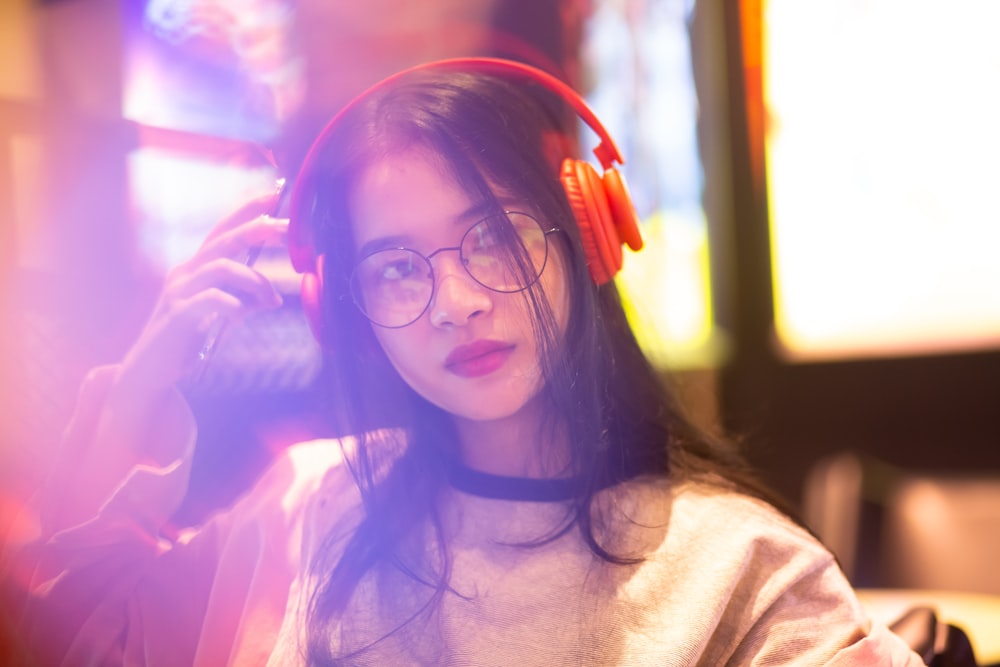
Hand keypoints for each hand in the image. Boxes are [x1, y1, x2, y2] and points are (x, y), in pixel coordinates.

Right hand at [118, 194, 288, 396]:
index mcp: (196, 268)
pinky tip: (243, 314)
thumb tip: (270, 298)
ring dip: (254, 279)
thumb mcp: (218, 316)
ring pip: (221, 266)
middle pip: (224, 239)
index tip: (275, 195)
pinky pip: (209, 299)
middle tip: (288, 230)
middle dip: (258, 229)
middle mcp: (185, 272)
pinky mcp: (176, 315)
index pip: (223, 231)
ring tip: (272, 300)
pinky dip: (233, 304)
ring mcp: (178, 291)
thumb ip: (242, 301)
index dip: (246, 211)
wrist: (150, 371)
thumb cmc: (185, 339)